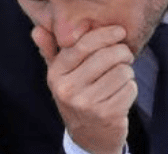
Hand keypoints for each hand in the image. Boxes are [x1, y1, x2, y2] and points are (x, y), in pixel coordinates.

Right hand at [32, 24, 135, 153]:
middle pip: (107, 56)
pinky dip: (130, 87)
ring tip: (121, 75)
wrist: (88, 136)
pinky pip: (129, 88)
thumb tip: (37, 30)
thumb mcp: (60, 74)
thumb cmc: (76, 94)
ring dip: (127, 71)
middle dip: (122, 51)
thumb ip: (50, 50)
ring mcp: (87, 104)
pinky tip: (121, 91)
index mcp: (56, 75)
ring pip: (122, 71)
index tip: (119, 31)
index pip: (82, 45)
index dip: (104, 34)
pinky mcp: (107, 115)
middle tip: (125, 54)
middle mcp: (68, 90)